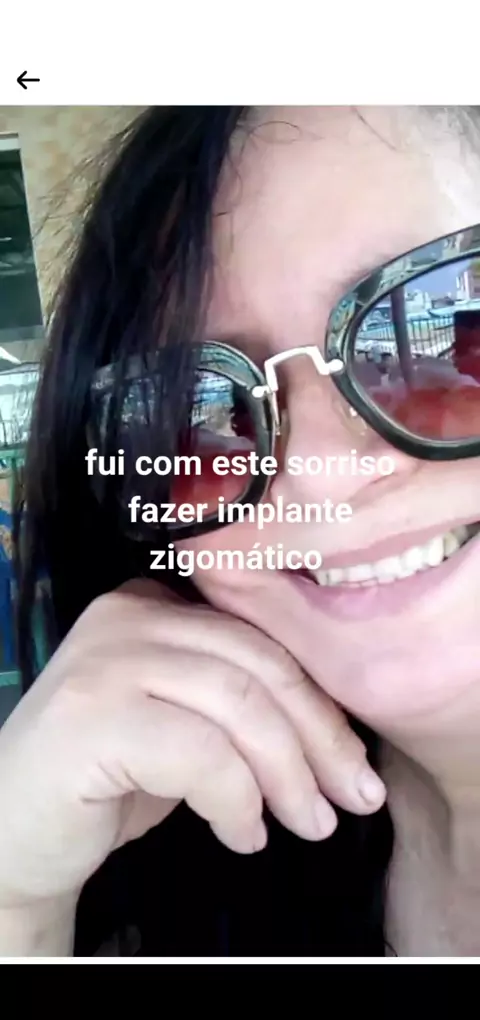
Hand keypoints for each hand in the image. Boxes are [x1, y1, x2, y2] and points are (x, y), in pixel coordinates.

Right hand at [0, 580, 384, 908]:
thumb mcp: (182, 727)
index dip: (318, 702)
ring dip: (287, 774)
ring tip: (307, 823)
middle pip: (257, 664)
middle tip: (351, 798)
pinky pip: (201, 754)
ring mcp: (106, 660)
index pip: (260, 638)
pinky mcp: (93, 716)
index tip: (354, 763)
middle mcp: (128, 616)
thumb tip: (334, 736)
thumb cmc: (106, 782)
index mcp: (155, 606)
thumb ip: (237, 706)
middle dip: (317, 738)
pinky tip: (244, 835)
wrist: (13, 834)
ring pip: (238, 704)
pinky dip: (237, 800)